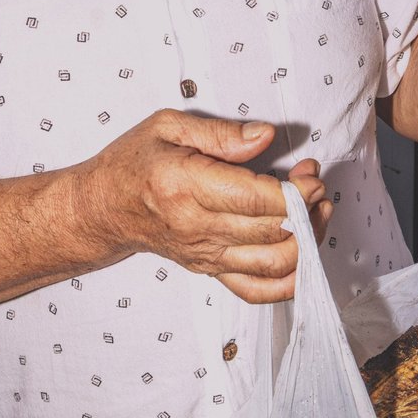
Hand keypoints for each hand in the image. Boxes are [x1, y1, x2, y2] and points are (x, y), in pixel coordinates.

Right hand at [82, 110, 331, 302]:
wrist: (102, 209)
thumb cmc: (134, 163)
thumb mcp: (168, 127)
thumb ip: (221, 132)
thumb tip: (265, 136)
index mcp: (186, 186)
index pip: (257, 199)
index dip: (296, 191)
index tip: (311, 174)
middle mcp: (197, 227)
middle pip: (271, 230)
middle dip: (308, 209)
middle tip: (315, 183)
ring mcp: (205, 255)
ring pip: (273, 263)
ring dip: (307, 241)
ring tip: (315, 213)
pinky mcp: (210, 270)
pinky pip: (256, 290)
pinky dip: (289, 282)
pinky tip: (303, 256)